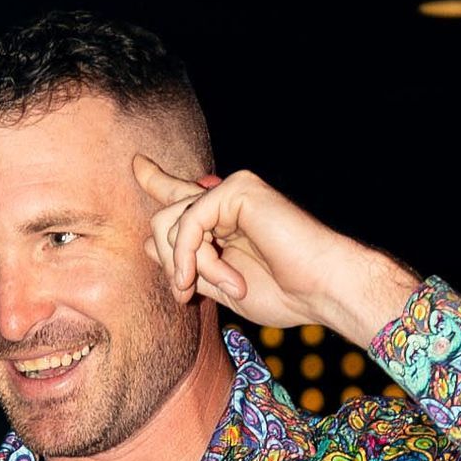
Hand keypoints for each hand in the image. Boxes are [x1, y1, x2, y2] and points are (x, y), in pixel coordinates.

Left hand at [134, 159, 416, 347]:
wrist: (322, 288)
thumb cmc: (284, 295)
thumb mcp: (222, 287)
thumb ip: (190, 266)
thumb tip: (150, 245)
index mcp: (224, 219)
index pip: (180, 197)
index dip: (157, 180)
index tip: (137, 165)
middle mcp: (225, 198)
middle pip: (163, 218)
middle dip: (170, 264)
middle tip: (189, 294)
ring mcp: (232, 190)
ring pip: (173, 223)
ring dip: (188, 266)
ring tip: (227, 286)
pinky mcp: (237, 189)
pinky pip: (190, 222)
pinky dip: (193, 257)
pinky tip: (210, 279)